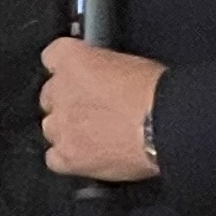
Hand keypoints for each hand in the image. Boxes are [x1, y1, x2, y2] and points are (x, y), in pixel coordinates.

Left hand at [40, 40, 165, 184]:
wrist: (166, 125)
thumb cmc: (157, 93)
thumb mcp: (129, 64)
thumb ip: (102, 70)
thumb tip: (102, 80)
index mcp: (73, 60)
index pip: (53, 57)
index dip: (65, 68)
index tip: (75, 74)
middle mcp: (60, 92)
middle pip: (49, 96)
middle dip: (67, 102)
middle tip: (93, 109)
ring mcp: (61, 126)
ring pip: (51, 128)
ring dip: (68, 130)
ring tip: (96, 135)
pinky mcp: (67, 157)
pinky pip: (54, 158)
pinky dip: (68, 158)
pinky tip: (88, 156)